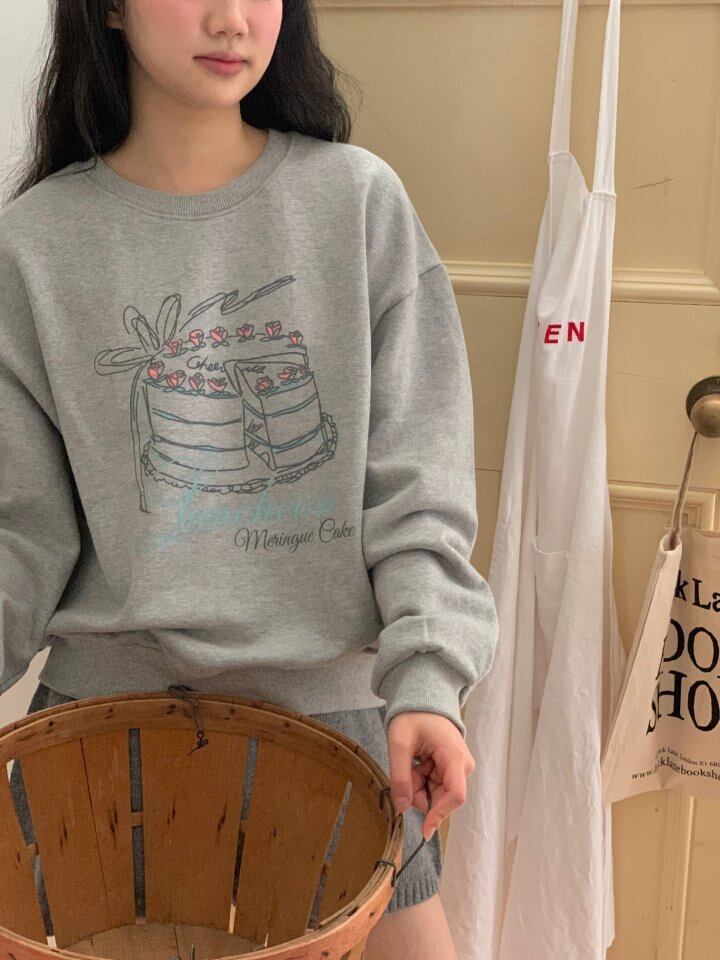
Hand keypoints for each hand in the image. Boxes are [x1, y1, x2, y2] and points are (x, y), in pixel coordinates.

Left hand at [386, 711, 474, 840]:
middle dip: (419, 793)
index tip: (424, 831)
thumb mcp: (399, 744)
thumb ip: (400, 776)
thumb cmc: (413, 717)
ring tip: (411, 763)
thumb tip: (401, 807)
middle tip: (405, 771)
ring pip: (436, 795)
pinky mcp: (453, 771)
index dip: (440, 815)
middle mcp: (463, 766)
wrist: (423, 701)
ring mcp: (459, 769)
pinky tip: (417, 764)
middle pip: (442, 798)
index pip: (455, 794)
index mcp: (454, 757)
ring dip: (418, 786)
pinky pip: (435, 788)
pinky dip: (421, 781)